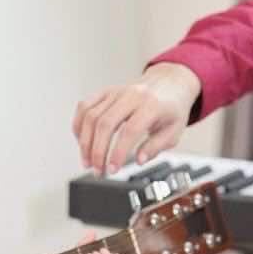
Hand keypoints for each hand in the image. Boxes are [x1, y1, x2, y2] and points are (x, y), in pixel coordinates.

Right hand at [73, 62, 203, 173]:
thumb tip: (139, 160)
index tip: (113, 170)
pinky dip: (79, 125)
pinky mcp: (105, 92)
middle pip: (105, 123)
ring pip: (91, 116)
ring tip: (88, 161)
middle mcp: (131, 96)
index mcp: (152, 105)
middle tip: (97, 170)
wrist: (169, 83)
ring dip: (85, 143)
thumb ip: (156, 147)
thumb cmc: (172, 108)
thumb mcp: (173, 131)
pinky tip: (82, 141)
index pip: (129, 131)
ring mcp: (116, 92)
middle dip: (97, 151)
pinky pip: (84, 107)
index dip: (118, 153)